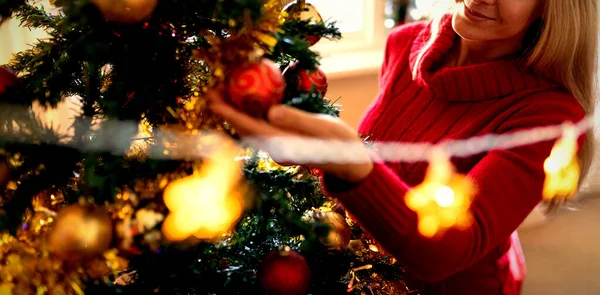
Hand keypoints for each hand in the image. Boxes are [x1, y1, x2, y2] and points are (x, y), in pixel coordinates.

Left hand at [206, 91, 372, 182]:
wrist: (351, 162)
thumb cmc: (340, 144)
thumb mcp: (323, 129)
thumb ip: (297, 120)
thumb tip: (270, 112)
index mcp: (282, 145)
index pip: (249, 127)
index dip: (229, 113)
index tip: (213, 99)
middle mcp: (275, 148)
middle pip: (244, 127)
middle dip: (226, 110)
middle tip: (211, 90)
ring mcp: (278, 146)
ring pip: (250, 127)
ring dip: (236, 111)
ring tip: (224, 93)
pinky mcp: (283, 142)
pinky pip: (260, 126)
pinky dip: (249, 113)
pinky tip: (248, 101)